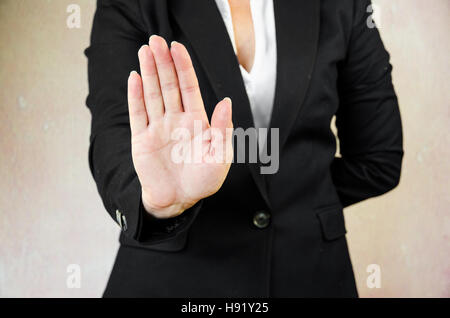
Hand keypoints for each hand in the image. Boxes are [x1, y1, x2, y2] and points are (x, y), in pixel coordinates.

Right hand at [127, 35, 232, 218]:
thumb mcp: (220, 157)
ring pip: (153, 94)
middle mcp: (176, 120)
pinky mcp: (141, 139)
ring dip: (148, 73)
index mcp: (197, 121)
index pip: (189, 88)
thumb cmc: (203, 180)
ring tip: (144, 51)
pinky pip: (138, 114)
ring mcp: (158, 128)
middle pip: (169, 86)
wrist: (179, 200)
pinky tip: (134, 78)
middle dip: (163, 63)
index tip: (177, 47)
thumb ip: (222, 129)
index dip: (183, 67)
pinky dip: (135, 96)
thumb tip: (225, 101)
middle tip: (156, 40)